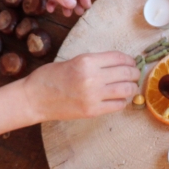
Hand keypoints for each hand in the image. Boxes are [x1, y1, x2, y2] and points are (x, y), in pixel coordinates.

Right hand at [22, 52, 139, 121]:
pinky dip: (122, 101)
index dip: (129, 59)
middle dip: (134, 73)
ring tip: (129, 86)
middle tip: (134, 74)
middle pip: (126, 73)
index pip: (119, 58)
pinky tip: (118, 98)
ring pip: (126, 90)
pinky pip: (118, 105)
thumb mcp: (72, 61)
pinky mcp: (92, 111)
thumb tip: (118, 64)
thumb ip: (94, 63)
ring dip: (131, 87)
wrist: (34, 98)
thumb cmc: (49, 77)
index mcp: (86, 61)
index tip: (131, 62)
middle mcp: (92, 77)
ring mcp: (93, 96)